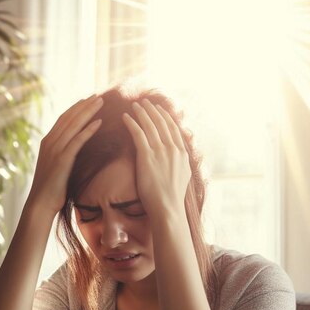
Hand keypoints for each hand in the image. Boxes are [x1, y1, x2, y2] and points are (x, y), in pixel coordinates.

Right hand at [26, 95, 102, 215]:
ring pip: (74, 125)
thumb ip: (63, 155)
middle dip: (84, 105)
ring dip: (88, 112)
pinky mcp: (62, 159)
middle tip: (98, 95)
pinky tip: (100, 122)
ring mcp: (55, 149)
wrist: (41, 203)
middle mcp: (50, 142)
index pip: (63, 119)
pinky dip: (88, 130)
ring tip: (101, 102)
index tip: (88, 99)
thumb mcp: (56, 167)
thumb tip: (74, 150)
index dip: (76, 108)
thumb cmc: (51, 189)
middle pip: (69, 117)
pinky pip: (78, 140)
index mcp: (47, 142)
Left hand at [122, 99, 190, 220]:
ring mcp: (160, 152)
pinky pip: (138, 134)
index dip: (165, 116)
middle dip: (152, 110)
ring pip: (150, 125)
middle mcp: (173, 149)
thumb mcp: (184, 175)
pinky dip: (131, 123)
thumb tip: (182, 154)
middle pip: (162, 123)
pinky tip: (125, 117)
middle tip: (145, 102)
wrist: (167, 207)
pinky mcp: (146, 156)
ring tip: (134, 105)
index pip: (173, 128)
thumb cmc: (172, 197)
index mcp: (182, 153)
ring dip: (141, 113)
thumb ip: (182, 161)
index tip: (159, 108)